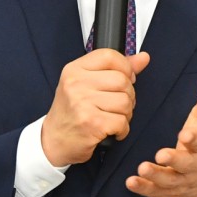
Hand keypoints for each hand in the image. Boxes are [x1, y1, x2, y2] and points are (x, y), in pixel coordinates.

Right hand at [41, 49, 151, 165]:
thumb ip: (116, 69)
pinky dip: (122, 130)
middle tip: (117, 105)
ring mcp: (82, 103)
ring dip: (126, 114)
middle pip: (122, 80)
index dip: (125, 68)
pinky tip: (112, 130)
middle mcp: (76, 84)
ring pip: (125, 102)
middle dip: (128, 96)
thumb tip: (143, 58)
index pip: (110, 56)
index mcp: (75, 70)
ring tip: (113, 118)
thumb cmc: (72, 112)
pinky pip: (122, 122)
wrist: (53, 140)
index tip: (125, 79)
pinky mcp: (91, 123)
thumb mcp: (87, 84)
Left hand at [126, 75, 196, 196]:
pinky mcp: (168, 192)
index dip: (193, 139)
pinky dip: (144, 189)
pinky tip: (131, 182)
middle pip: (185, 165)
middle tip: (160, 155)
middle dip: (174, 160)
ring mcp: (181, 181)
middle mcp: (193, 166)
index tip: (186, 134)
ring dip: (155, 176)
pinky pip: (156, 193)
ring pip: (169, 181)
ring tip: (142, 168)